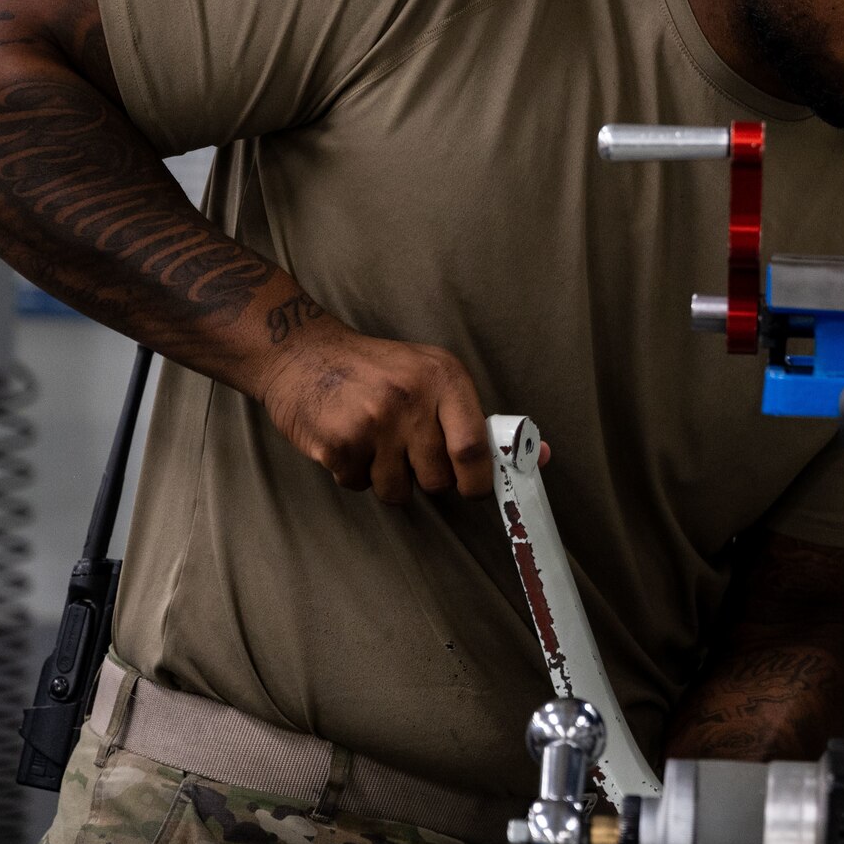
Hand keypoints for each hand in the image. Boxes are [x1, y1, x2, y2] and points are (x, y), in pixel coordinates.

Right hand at [257, 324, 501, 502]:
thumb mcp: (432, 373)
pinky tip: (348, 441)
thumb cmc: (376, 369)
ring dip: (387, 479)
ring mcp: (373, 422)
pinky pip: (358, 485)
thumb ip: (479, 418)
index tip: (472, 489)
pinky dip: (354, 473)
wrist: (301, 352)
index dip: (478, 482)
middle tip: (408, 453)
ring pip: (397, 491)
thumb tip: (542, 455)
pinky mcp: (339, 443)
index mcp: (444, 378)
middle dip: (427, 479)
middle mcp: (411, 398)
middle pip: (438, 479)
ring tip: (375, 444)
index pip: (474, 448)